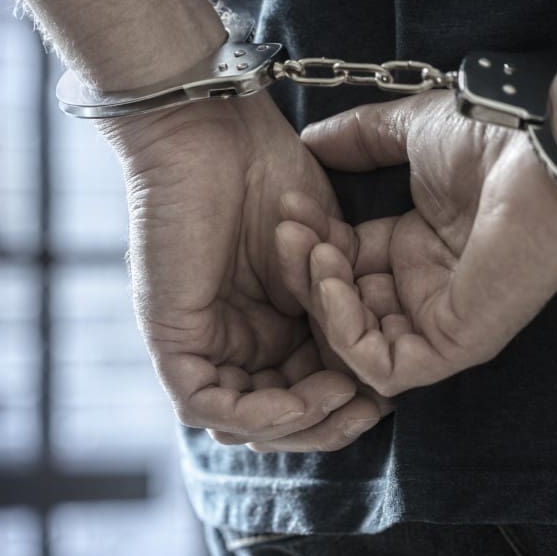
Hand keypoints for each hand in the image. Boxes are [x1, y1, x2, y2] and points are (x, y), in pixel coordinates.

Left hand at [100, 92, 388, 451]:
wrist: (216, 131)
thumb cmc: (268, 175)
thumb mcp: (321, 258)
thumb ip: (335, 311)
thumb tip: (367, 372)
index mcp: (264, 323)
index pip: (300, 390)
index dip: (343, 404)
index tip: (386, 394)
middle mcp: (229, 340)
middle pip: (273, 416)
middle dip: (325, 423)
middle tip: (370, 408)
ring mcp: (197, 342)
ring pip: (241, 419)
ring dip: (299, 422)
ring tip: (343, 397)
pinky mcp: (170, 338)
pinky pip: (206, 403)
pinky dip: (258, 412)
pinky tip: (305, 395)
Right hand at [275, 91, 556, 396]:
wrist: (540, 150)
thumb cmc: (491, 140)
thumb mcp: (407, 133)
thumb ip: (357, 138)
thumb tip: (310, 140)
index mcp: (415, 248)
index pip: (342, 267)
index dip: (309, 243)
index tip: (288, 209)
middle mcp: (424, 288)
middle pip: (340, 307)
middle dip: (303, 273)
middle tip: (288, 233)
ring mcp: (439, 320)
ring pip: (354, 343)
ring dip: (320, 301)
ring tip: (315, 254)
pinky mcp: (454, 344)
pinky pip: (384, 368)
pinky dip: (346, 335)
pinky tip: (335, 284)